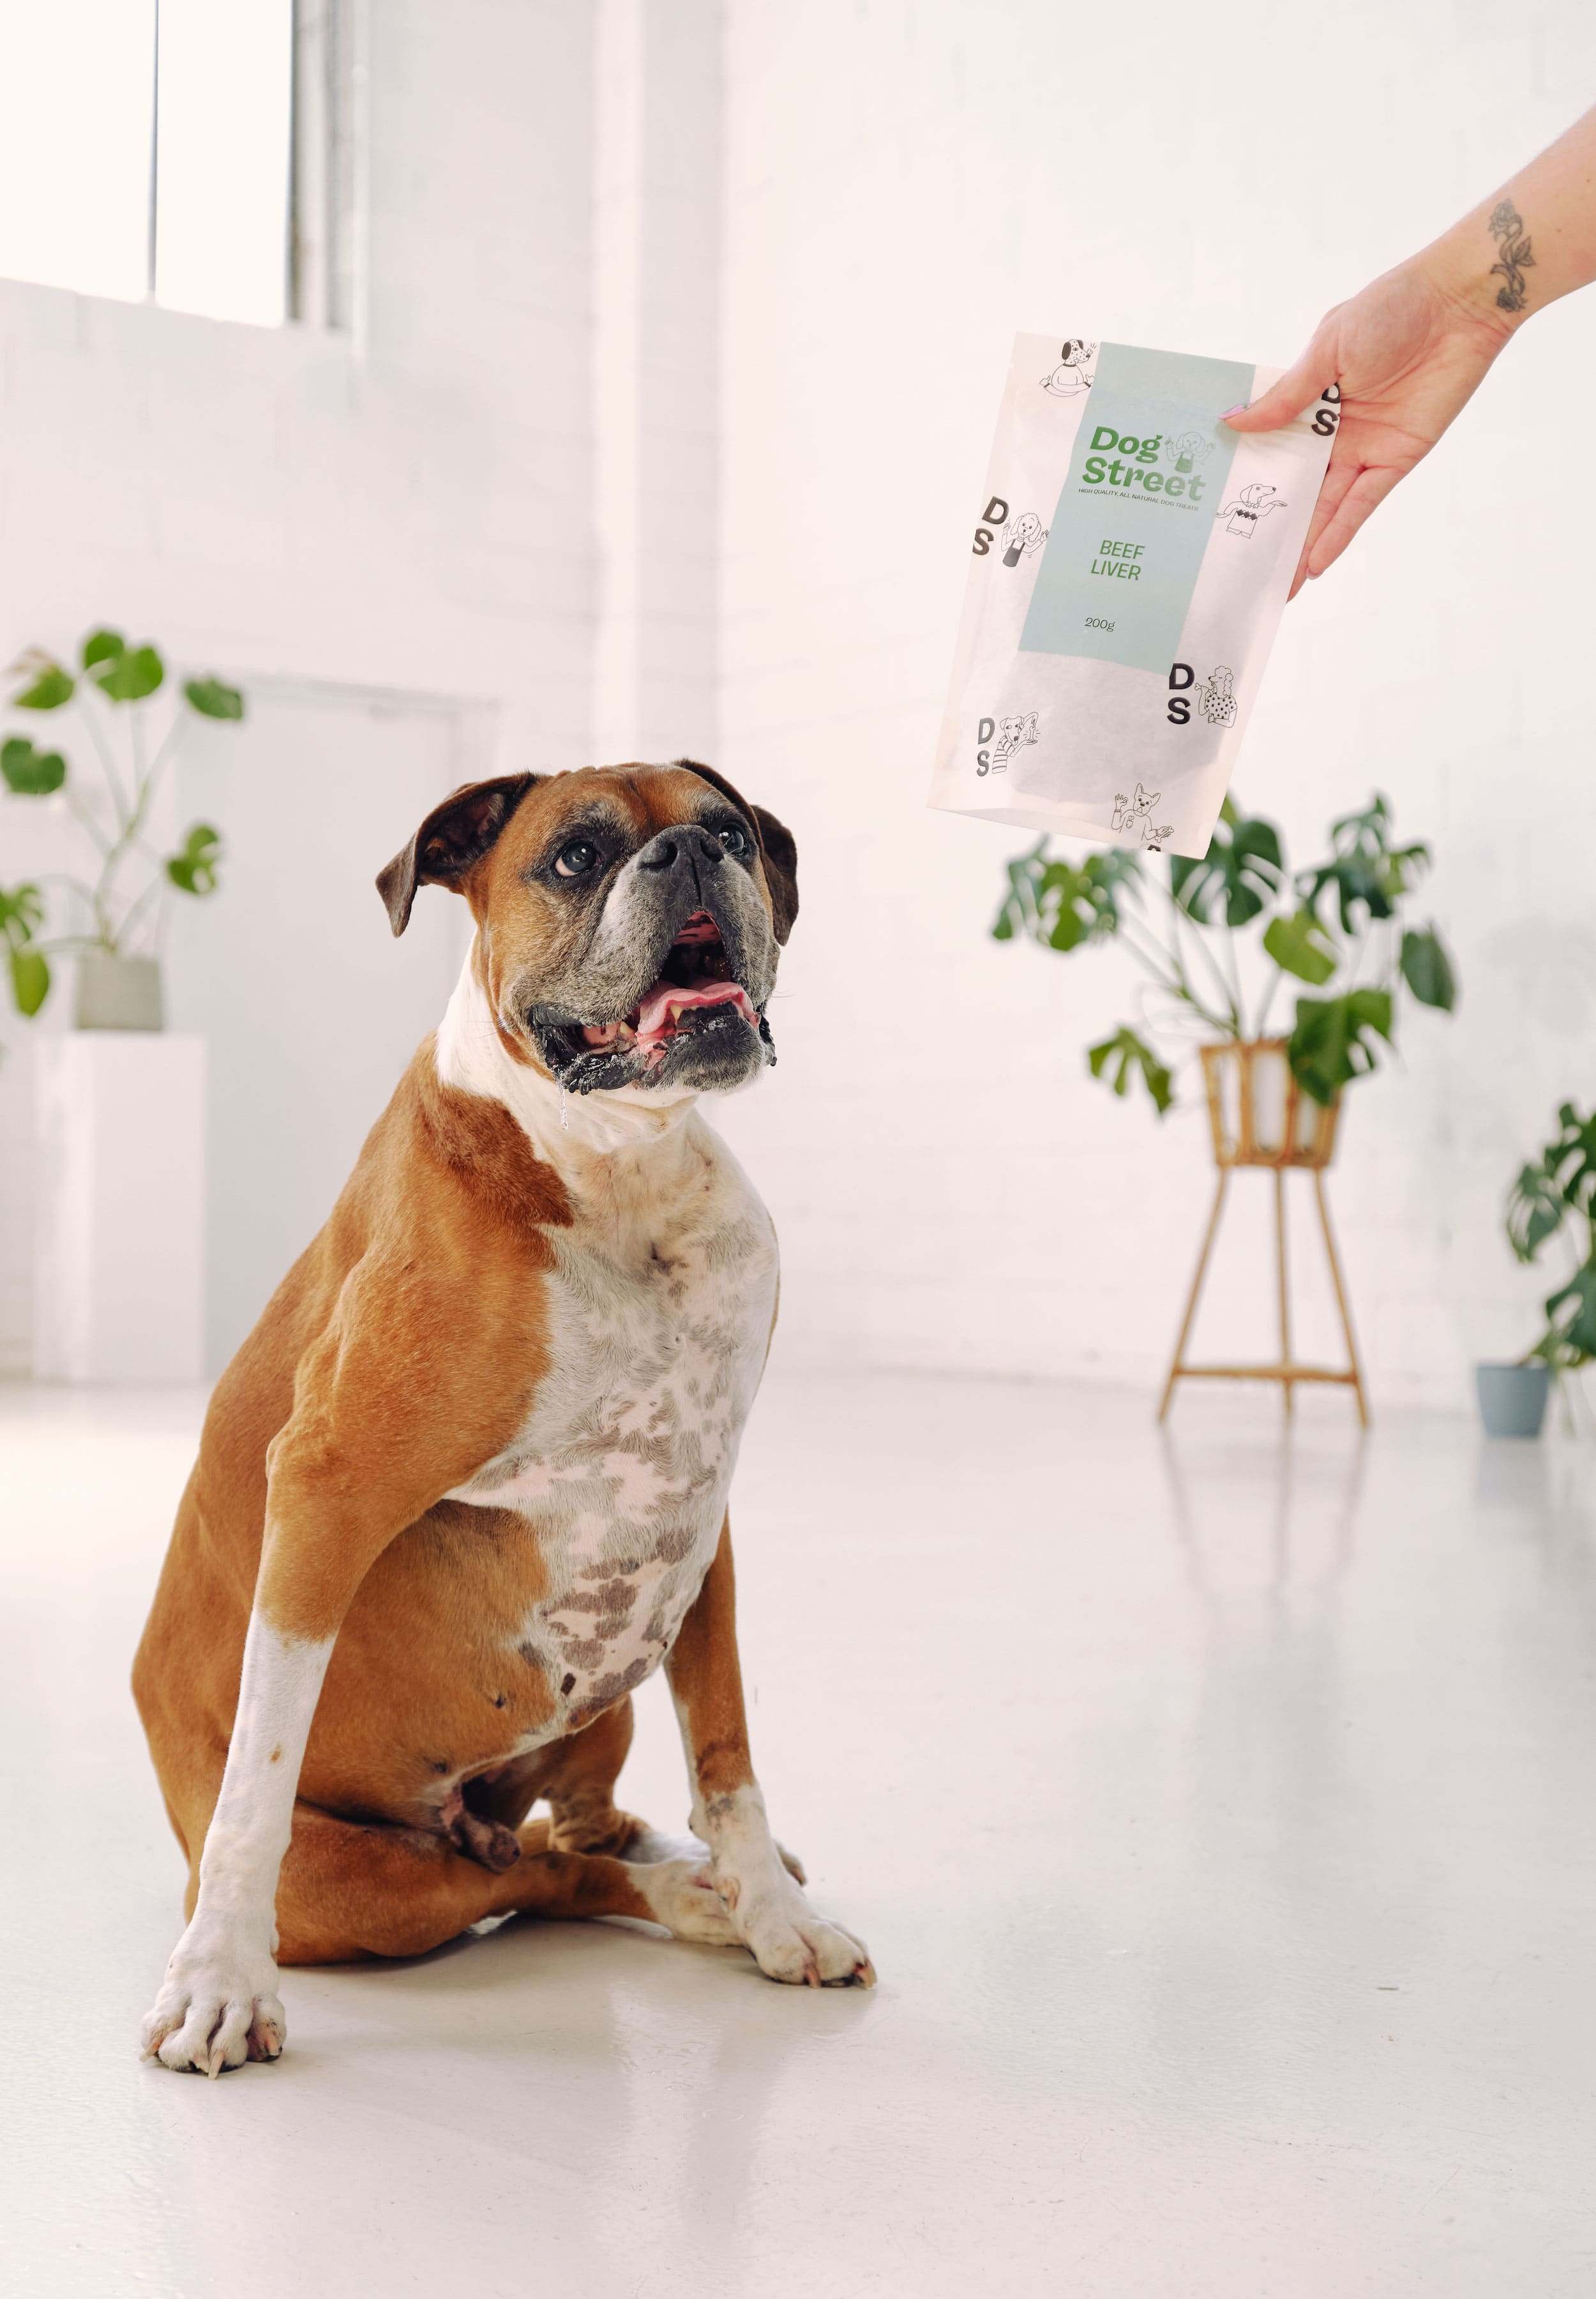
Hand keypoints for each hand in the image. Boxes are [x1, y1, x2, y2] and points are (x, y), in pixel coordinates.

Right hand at [1224, 260, 1511, 598]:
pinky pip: (1361, 505)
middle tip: (1237, 567)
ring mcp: (1363, 448)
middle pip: (1294, 488)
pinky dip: (1338, 534)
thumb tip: (1232, 424)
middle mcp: (1332, 431)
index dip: (1244, 481)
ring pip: (1324, 507)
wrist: (1458, 304)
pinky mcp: (1395, 460)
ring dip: (1301, 545)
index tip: (1214, 514)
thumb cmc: (1390, 309)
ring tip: (1275, 585)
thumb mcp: (1325, 350)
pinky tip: (1314, 564)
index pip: (1269, 450)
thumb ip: (1284, 398)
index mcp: (1308, 400)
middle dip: (1269, 527)